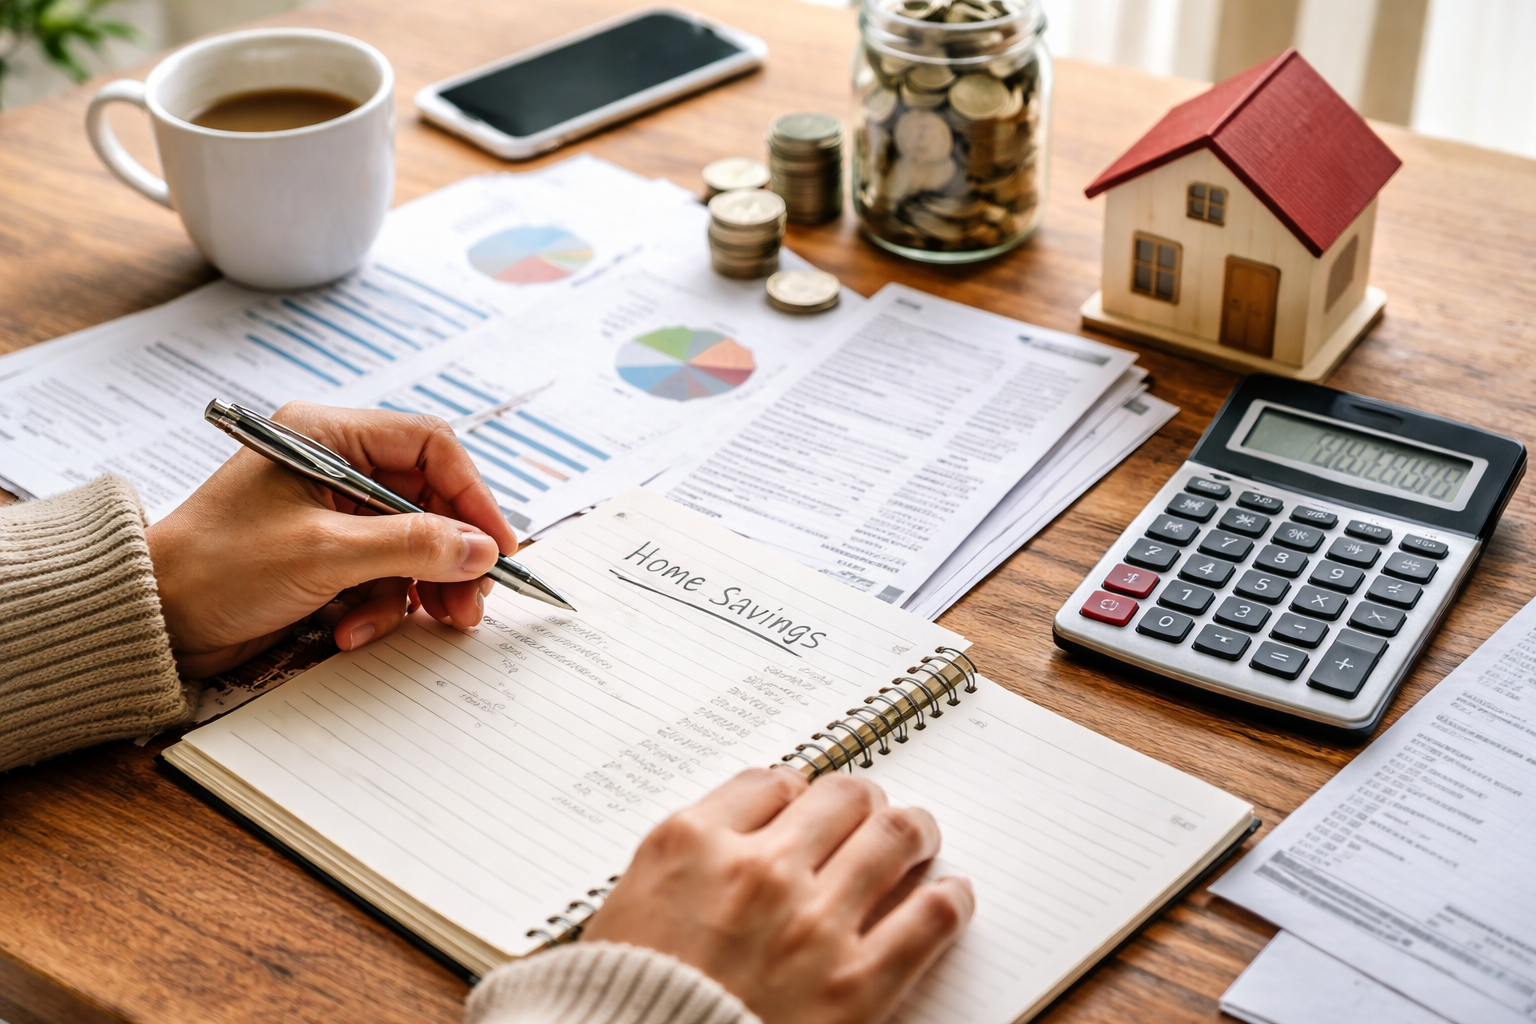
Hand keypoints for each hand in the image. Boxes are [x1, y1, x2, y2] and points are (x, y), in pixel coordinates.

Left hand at [145, 402, 517, 677]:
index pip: (430, 446)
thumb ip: (410, 546)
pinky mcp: (328, 556)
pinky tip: (354, 632)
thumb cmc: (216, 567)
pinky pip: (384, 575)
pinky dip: (382, 606)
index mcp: (328, 437)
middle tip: (472, 600)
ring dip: (424, 587)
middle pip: (429, 500)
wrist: (152, 621)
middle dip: (453, 554)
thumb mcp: (323, 554)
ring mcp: (333, 514)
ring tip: (435, 622)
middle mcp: (335, 467)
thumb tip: (482, 549)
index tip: (496, 545)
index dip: (472, 495)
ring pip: (414, 543)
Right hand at [582, 768, 973, 1023]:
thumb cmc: (628, 1000)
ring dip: (914, 830)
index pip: (773, 782)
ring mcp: (813, 924)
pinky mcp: (858, 985)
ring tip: (919, 838)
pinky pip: (929, 916)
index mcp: (693, 844)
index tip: (807, 804)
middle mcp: (757, 870)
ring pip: (894, 836)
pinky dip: (949, 898)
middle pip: (842, 796)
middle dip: (861, 802)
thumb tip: (746, 827)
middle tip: (871, 813)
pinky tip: (949, 896)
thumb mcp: (632, 904)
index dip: (798, 791)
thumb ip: (689, 857)